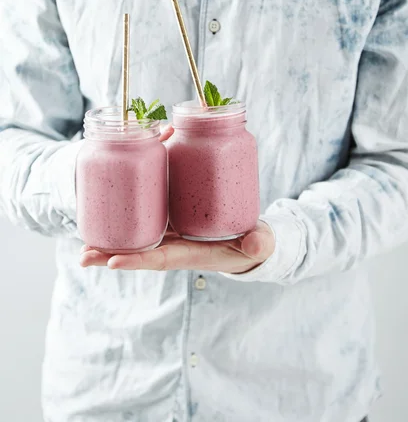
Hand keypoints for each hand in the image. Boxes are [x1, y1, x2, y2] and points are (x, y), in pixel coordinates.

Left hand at [80, 221, 274, 272]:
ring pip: (139, 237)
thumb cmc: (252, 245)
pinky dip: (129, 218)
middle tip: (83, 255)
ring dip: (113, 240)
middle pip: (140, 252)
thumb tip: (255, 245)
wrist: (249, 243)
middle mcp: (177, 247)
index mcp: (193, 254)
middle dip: (111, 255)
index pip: (161, 259)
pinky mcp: (174, 222)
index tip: (113, 262)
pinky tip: (111, 209)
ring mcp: (173, 235)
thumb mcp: (258, 244)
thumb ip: (258, 243)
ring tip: (85, 239)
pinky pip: (149, 220)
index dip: (138, 260)